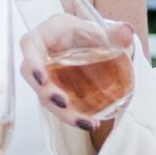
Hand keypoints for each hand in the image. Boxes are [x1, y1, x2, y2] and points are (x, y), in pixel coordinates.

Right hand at [18, 14, 136, 131]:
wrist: (92, 45)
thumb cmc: (90, 33)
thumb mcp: (103, 32)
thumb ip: (116, 33)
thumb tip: (125, 33)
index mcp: (49, 32)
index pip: (29, 44)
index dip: (32, 61)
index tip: (42, 78)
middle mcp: (41, 53)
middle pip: (31, 76)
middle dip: (46, 93)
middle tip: (64, 104)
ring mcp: (45, 73)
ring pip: (44, 95)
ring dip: (61, 112)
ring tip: (84, 122)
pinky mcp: (53, 89)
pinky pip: (56, 105)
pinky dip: (71, 116)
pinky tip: (88, 122)